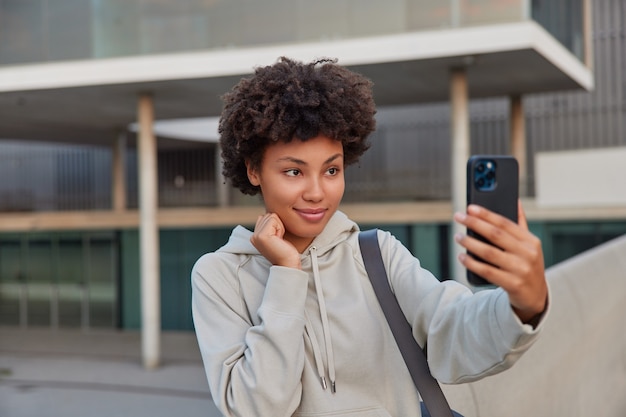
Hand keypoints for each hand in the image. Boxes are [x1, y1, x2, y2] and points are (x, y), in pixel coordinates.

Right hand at [250, 213, 300, 268]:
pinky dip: (280, 228)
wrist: (288, 264)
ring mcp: (256, 236)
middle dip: (278, 224)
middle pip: (268, 215)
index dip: (276, 225)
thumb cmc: (286, 251)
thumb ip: (271, 226)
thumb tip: (273, 213)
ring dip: (280, 226)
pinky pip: (273, 219)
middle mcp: (253, 235)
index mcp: (255, 236)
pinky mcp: (261, 235)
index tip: (278, 239)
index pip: (265, 217)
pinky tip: (280, 239)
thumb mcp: (276, 235)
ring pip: (271, 216)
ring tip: (279, 239)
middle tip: (279, 239)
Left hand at [454, 201, 547, 323]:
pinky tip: (462, 257)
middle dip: (475, 224)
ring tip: (458, 236)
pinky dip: (472, 263)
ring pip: (489, 253)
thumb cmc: (526, 265)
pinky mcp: (513, 284)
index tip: (470, 207)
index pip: (505, 223)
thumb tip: (514, 200)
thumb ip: (520, 224)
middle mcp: (528, 254)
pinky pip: (487, 271)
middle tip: (458, 217)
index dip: (486, 214)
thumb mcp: (529, 246)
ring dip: (470, 243)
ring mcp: (520, 270)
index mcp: (531, 241)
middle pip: (496, 235)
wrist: (535, 297)